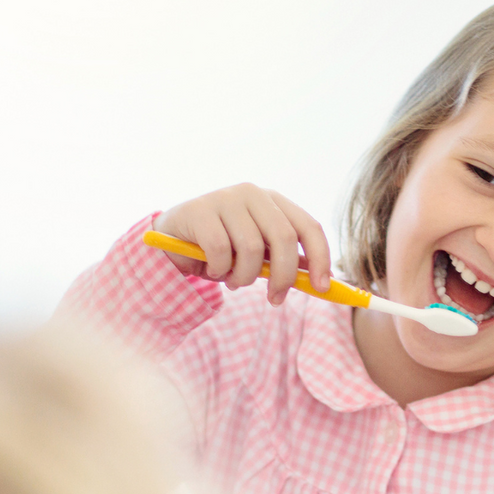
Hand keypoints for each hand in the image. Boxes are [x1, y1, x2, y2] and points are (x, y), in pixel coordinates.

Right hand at [154, 184, 330, 304]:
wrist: (172, 241)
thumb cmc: (223, 249)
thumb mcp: (259, 255)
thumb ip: (286, 262)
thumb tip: (321, 282)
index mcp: (274, 200)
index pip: (309, 227)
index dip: (320, 258)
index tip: (321, 288)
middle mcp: (253, 193)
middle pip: (284, 238)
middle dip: (283, 276)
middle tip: (275, 299)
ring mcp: (225, 198)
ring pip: (251, 249)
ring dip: (244, 277)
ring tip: (233, 280)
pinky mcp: (200, 211)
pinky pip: (221, 251)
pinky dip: (219, 269)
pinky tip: (212, 270)